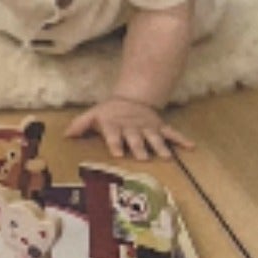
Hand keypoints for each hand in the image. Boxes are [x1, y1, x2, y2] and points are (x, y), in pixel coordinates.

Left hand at [67, 94, 194, 162]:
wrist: (130, 99)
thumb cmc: (109, 113)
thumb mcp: (93, 115)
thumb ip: (80, 125)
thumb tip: (65, 135)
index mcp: (115, 126)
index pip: (113, 135)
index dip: (115, 143)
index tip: (117, 153)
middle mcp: (132, 127)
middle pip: (136, 138)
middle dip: (139, 148)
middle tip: (143, 158)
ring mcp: (148, 127)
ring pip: (155, 137)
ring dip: (160, 146)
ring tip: (167, 157)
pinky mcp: (159, 127)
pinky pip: (172, 133)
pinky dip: (181, 139)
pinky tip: (191, 147)